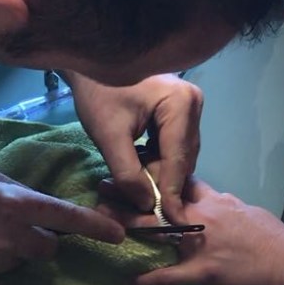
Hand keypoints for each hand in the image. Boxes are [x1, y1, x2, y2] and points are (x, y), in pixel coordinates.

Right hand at [0, 165, 123, 284]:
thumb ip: (18, 192)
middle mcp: (7, 236)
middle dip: (38, 240)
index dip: (96, 228)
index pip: (66, 217)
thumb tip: (42, 208)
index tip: (119, 236)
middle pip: (48, 248)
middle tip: (8, 227)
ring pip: (20, 262)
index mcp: (12, 203)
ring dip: (9, 252)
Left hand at [68, 72, 203, 221]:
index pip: (178, 159)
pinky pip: (172, 146)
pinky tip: (138, 168)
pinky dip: (156, 161)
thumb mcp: (109, 136)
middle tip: (140, 207)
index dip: (172, 193)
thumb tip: (147, 205)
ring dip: (157, 174)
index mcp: (182, 104)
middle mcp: (194, 104)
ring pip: (177, 155)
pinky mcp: (180, 111)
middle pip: (181, 159)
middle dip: (161, 183)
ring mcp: (189, 106)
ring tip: (133, 186)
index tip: (171, 222)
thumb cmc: (97, 91)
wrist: (89, 62)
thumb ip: (128, 173)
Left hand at [99, 178, 283, 284]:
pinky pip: (171, 276)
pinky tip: (132, 283)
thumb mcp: (249, 212)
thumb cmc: (275, 238)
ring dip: (127, 226)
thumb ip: (225, 206)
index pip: (178, 179)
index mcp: (214, 200)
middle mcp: (202, 216)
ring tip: (101, 223)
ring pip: (157, 231)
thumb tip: (214, 202)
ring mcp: (199, 244)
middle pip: (157, 200)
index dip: (153, 171)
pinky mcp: (202, 272)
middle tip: (102, 186)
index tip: (132, 165)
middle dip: (128, 192)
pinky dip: (150, 281)